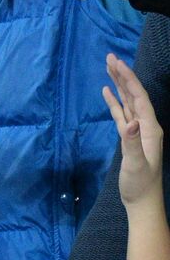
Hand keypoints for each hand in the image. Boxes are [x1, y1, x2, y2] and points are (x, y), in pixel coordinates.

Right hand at [103, 54, 164, 210]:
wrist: (142, 201)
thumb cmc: (140, 185)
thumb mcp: (136, 165)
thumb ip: (132, 143)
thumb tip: (129, 123)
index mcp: (150, 129)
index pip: (139, 98)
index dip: (129, 80)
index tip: (117, 64)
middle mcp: (146, 126)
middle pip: (134, 95)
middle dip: (123, 76)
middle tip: (110, 58)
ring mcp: (138, 131)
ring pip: (128, 102)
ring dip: (119, 85)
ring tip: (109, 68)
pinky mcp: (129, 137)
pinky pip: (121, 114)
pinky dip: (115, 102)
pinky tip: (108, 92)